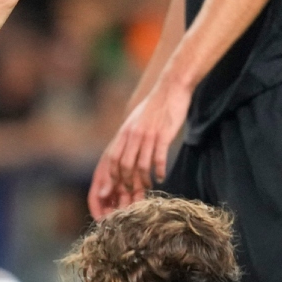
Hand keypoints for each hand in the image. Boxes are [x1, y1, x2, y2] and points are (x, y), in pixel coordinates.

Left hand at [87, 81, 191, 218]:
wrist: (170, 89)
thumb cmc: (154, 107)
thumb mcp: (135, 121)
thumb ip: (128, 137)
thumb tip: (123, 154)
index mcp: (124, 133)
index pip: (112, 160)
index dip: (112, 178)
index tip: (113, 191)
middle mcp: (133, 135)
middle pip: (124, 166)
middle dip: (127, 183)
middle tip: (133, 192)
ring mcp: (148, 135)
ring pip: (141, 166)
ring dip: (144, 180)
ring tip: (148, 186)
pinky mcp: (163, 135)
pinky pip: (159, 159)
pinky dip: (160, 171)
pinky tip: (162, 177)